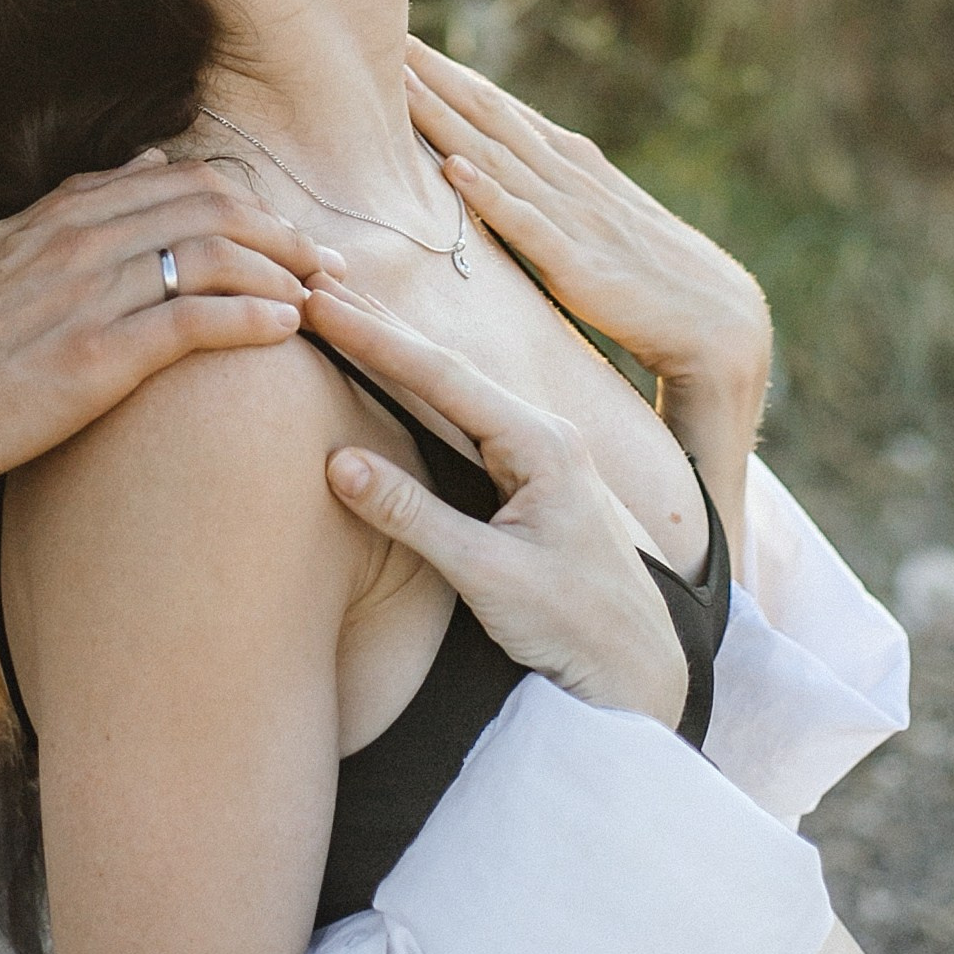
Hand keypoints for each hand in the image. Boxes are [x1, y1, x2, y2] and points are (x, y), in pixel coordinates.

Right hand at [0, 154, 342, 480]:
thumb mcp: (2, 244)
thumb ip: (77, 201)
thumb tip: (149, 160)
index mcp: (64, 213)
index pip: (183, 182)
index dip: (249, 205)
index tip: (287, 233)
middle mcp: (83, 241)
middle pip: (213, 210)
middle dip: (282, 234)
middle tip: (323, 266)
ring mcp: (90, 295)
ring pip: (214, 258)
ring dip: (279, 274)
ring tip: (315, 301)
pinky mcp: (96, 356)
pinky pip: (193, 322)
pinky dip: (250, 319)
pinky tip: (283, 330)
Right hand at [307, 286, 687, 725]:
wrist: (637, 668)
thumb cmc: (574, 625)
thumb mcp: (487, 574)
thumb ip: (413, 515)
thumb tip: (337, 461)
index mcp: (542, 444)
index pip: (444, 378)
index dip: (377, 340)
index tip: (323, 304)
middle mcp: (544, 433)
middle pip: (448, 369)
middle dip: (381, 328)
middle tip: (317, 286)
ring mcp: (540, 451)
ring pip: (455, 389)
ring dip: (397, 352)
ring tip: (342, 312)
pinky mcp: (531, 475)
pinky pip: (464, 418)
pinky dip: (419, 391)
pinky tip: (391, 371)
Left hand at [404, 37, 770, 520]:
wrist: (721, 323)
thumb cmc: (658, 281)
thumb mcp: (602, 224)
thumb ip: (559, 199)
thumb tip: (508, 178)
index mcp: (577, 168)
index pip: (505, 111)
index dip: (456, 77)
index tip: (409, 44)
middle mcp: (572, 179)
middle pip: (493, 118)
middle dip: (440, 79)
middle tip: (388, 37)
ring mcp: (574, 218)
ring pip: (498, 157)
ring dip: (447, 119)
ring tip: (403, 83)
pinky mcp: (577, 265)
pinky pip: (525, 225)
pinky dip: (490, 194)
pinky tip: (455, 168)